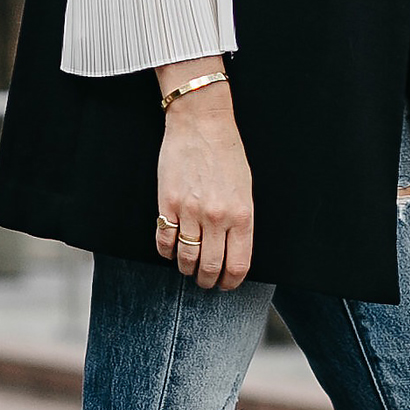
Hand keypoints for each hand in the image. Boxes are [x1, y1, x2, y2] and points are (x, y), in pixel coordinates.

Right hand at [154, 63, 252, 290]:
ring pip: (186, 257)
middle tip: (206, 281)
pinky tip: (170, 251)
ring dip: (187, 269)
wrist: (201, 124)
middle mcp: (217, 217)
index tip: (227, 285)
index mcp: (242, 215)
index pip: (239, 264)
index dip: (232, 281)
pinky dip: (166, 252)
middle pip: (211, 266)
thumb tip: (233, 250)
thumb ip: (240, 221)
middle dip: (208, 280)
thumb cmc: (226, 153)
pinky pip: (164, 240)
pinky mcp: (168, 203)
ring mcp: (190, 211)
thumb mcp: (245, 189)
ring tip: (188, 268)